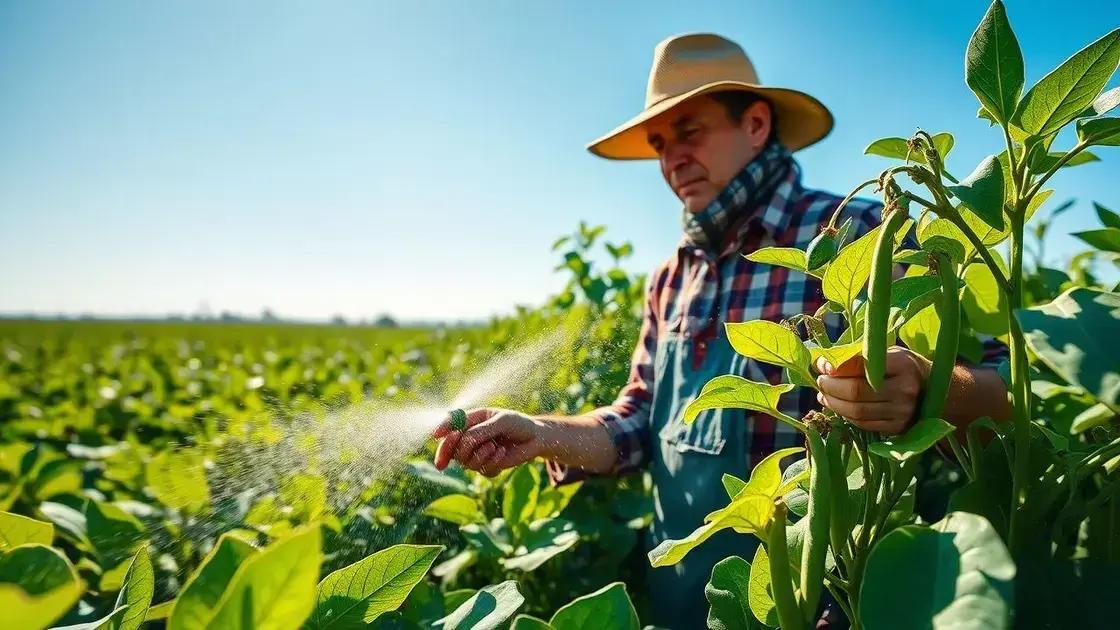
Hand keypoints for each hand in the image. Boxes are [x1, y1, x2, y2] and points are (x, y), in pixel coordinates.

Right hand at [433, 408, 542, 476]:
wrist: (536, 438)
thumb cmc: (517, 423)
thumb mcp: (500, 421)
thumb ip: (481, 430)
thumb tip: (462, 439)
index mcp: (470, 421)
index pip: (449, 426)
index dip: (441, 430)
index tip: (436, 435)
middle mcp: (469, 438)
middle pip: (450, 448)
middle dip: (455, 448)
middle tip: (463, 444)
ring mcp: (477, 453)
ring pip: (464, 461)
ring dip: (478, 454)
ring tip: (494, 446)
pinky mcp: (487, 466)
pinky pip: (481, 469)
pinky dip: (491, 462)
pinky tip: (501, 453)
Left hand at [814, 347, 929, 434]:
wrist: (933, 391)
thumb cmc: (901, 367)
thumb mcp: (886, 353)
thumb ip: (857, 356)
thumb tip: (822, 364)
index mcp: (902, 364)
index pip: (861, 365)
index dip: (836, 367)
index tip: (822, 365)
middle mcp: (905, 389)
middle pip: (856, 391)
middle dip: (831, 387)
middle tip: (820, 382)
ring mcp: (902, 411)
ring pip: (857, 411)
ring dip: (834, 404)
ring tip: (824, 395)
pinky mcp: (898, 427)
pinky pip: (863, 424)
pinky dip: (846, 415)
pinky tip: (839, 407)